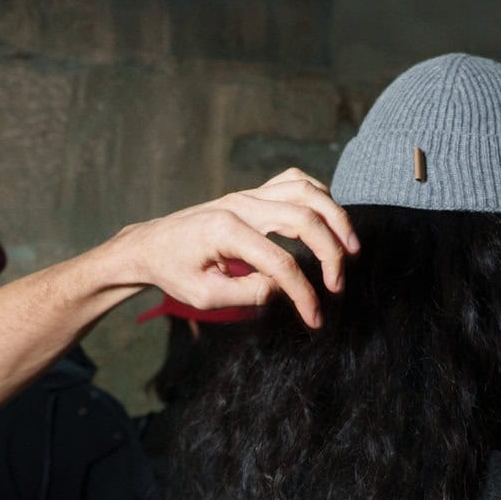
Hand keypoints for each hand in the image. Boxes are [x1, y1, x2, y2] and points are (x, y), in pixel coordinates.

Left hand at [98, 168, 358, 328]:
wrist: (150, 245)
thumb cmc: (174, 272)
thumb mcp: (205, 295)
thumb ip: (248, 293)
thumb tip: (286, 288)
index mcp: (226, 231)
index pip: (280, 262)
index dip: (303, 293)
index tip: (314, 317)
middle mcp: (241, 205)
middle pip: (304, 218)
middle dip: (330, 252)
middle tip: (338, 285)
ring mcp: (247, 194)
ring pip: (306, 190)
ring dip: (335, 216)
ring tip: (350, 248)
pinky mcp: (252, 193)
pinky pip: (294, 181)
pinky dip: (318, 196)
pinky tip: (328, 219)